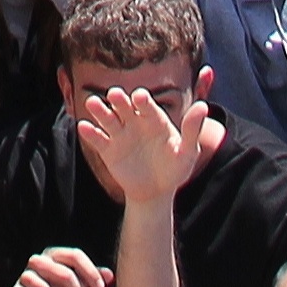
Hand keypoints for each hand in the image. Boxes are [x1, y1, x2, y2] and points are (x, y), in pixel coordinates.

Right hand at [75, 78, 210, 208]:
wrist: (157, 192)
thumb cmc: (176, 169)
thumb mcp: (188, 151)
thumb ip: (192, 129)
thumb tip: (203, 106)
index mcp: (154, 118)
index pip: (147, 106)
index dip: (143, 100)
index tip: (140, 96)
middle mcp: (134, 121)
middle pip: (124, 106)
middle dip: (119, 99)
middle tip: (115, 94)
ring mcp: (120, 134)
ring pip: (107, 118)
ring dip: (99, 109)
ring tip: (92, 103)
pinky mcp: (107, 149)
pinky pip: (97, 139)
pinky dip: (90, 132)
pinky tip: (84, 127)